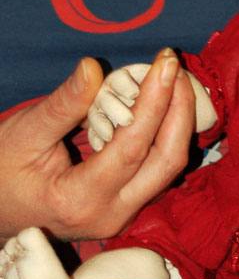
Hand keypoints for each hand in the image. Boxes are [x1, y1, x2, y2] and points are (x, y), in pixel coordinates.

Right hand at [0, 49, 194, 240]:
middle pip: (167, 162)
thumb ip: (63, 104)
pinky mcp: (128, 207)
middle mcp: (111, 215)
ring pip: (169, 169)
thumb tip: (93, 67)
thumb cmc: (1, 173)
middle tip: (174, 67)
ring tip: (172, 79)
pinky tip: (163, 104)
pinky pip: (158, 171)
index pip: (133, 146)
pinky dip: (166, 136)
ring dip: (177, 122)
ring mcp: (123, 215)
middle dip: (180, 111)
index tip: (165, 63)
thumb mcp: (24, 134)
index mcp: (79, 199)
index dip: (155, 101)